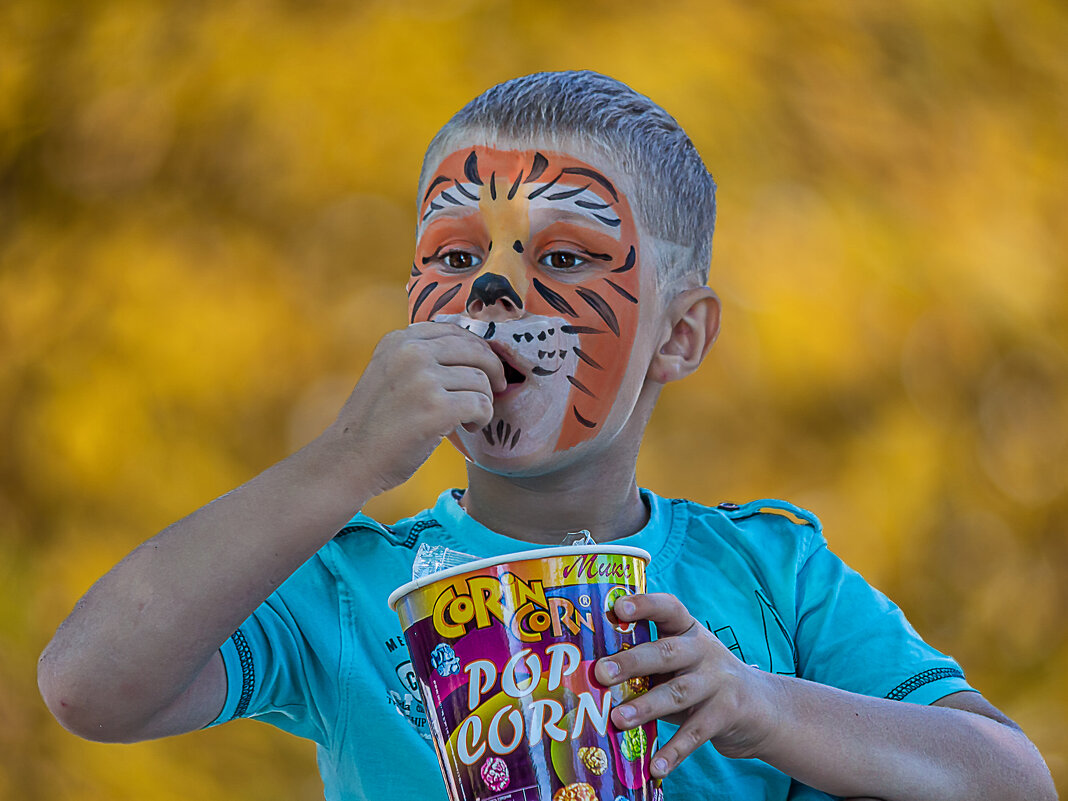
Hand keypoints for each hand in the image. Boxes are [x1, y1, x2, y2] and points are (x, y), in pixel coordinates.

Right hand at [325, 322, 505, 493]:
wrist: (349, 460)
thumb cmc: (375, 424)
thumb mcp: (388, 373)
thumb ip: (419, 357)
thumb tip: (473, 350)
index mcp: (399, 340)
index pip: (456, 331)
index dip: (479, 350)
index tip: (484, 369)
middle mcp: (410, 352)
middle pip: (475, 350)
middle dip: (493, 371)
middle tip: (495, 390)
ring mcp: (423, 379)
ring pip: (481, 380)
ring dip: (484, 401)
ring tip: (469, 418)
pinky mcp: (436, 408)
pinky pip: (481, 404)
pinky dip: (482, 418)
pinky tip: (469, 427)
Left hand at [594, 593, 777, 778]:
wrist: (761, 707)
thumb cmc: (701, 679)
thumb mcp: (680, 662)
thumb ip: (648, 665)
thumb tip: (594, 680)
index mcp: (687, 630)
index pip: (668, 608)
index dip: (645, 605)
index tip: (618, 607)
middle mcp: (703, 650)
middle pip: (665, 652)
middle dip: (631, 661)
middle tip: (601, 672)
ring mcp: (718, 681)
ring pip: (678, 692)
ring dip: (646, 706)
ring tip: (618, 719)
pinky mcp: (726, 714)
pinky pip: (696, 733)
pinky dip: (674, 751)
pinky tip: (655, 767)